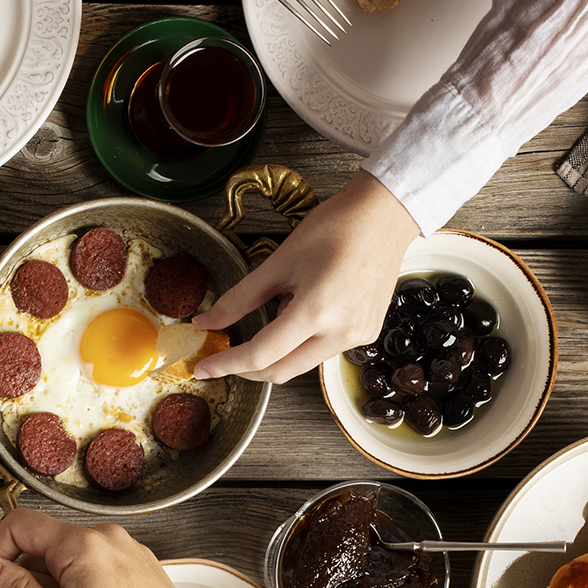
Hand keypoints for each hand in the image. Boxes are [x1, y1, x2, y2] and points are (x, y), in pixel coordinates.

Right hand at [0, 510, 243, 587]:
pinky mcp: (137, 564)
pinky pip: (93, 565)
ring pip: (68, 556)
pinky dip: (80, 587)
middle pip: (44, 541)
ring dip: (55, 585)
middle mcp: (105, 536)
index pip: (19, 524)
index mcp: (82, 544)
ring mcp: (125, 548)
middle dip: (29, 575)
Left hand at [192, 173, 418, 383]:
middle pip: (281, 371)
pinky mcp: (366, 333)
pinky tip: (303, 310)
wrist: (383, 216)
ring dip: (276, 353)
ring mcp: (357, 337)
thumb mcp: (279, 262)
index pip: (261, 354)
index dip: (227, 364)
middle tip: (223, 356)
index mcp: (316, 312)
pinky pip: (322, 351)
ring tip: (276, 310)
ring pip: (301, 364)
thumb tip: (207, 322)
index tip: (204, 368)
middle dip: (247, 369)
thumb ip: (240, 299)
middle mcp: (341, 333)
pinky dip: (301, 342)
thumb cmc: (335, 228)